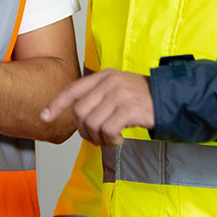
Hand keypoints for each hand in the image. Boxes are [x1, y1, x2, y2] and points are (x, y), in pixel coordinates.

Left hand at [39, 68, 153, 146]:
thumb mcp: (119, 88)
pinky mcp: (129, 109)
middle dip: (83, 130)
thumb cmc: (144, 97)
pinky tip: (119, 140)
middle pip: (80, 111)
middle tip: (95, 138)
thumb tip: (79, 117)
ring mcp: (119, 94)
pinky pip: (107, 130)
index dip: (56, 104)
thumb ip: (99, 96)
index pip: (73, 89)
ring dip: (98, 138)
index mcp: (104, 76)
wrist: (173, 98)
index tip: (44, 117)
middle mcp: (109, 82)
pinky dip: (110, 141)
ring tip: (110, 139)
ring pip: (92, 123)